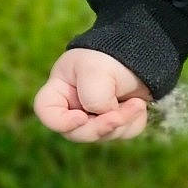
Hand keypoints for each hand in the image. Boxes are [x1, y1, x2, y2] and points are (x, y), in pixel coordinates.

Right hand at [33, 49, 151, 142]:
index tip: (81, 117)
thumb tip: (104, 117)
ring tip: (137, 103)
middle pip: (76, 132)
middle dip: (100, 127)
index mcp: (60, 88)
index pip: (45, 111)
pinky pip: (122, 133)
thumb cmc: (111, 55)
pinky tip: (138, 105)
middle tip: (119, 116)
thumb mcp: (97, 70)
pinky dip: (133, 122)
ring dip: (122, 122)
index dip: (60, 122)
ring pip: (102, 136)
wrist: (142, 51)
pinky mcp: (115, 121)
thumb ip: (94, 97)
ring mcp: (94, 116)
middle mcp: (73, 106)